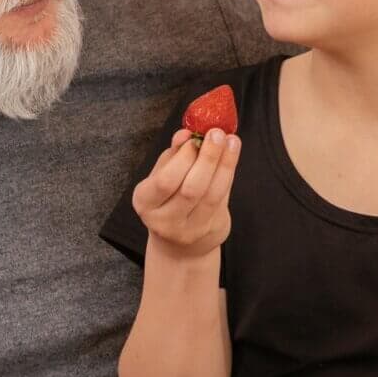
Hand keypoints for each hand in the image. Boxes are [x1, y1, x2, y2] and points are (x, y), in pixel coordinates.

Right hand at [132, 127, 240, 257]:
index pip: (165, 181)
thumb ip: (173, 155)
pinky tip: (232, 154)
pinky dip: (229, 174)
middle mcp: (165, 221)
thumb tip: (185, 133)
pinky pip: (223, 199)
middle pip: (191, 189)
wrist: (179, 243)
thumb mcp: (162, 174)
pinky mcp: (212, 231)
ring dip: (225, 163)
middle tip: (217, 133)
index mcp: (145, 203)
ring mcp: (190, 231)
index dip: (183, 158)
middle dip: (207, 158)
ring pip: (212, 194)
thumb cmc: (169, 197)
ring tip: (231, 140)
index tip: (195, 137)